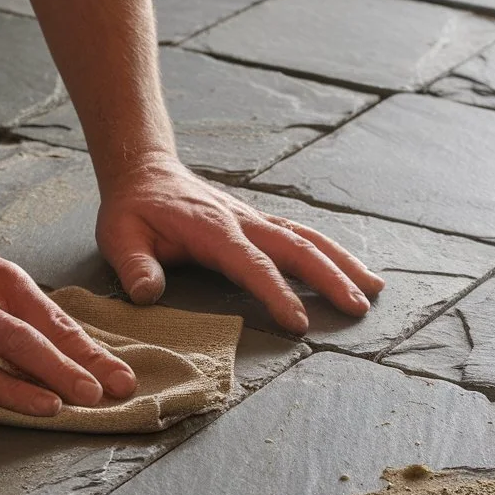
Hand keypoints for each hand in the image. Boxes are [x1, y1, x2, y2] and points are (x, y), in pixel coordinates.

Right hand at [0, 242, 136, 415]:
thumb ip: (17, 311)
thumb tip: (59, 348)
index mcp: (6, 278)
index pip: (58, 319)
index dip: (91, 349)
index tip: (119, 371)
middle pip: (48, 334)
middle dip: (87, 363)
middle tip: (119, 387)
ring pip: (20, 351)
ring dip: (58, 375)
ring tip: (88, 399)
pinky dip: (13, 392)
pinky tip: (40, 405)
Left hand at [96, 155, 384, 334]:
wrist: (144, 171)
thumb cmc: (132, 210)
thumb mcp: (119, 237)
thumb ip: (134, 266)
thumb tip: (147, 294)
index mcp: (212, 230)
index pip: (251, 264)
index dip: (277, 292)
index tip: (300, 322)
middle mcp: (242, 221)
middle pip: (296, 248)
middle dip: (330, 277)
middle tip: (359, 307)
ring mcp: (254, 219)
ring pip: (307, 238)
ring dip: (342, 261)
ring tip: (374, 288)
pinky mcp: (258, 222)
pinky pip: (300, 234)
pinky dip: (330, 251)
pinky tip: (350, 268)